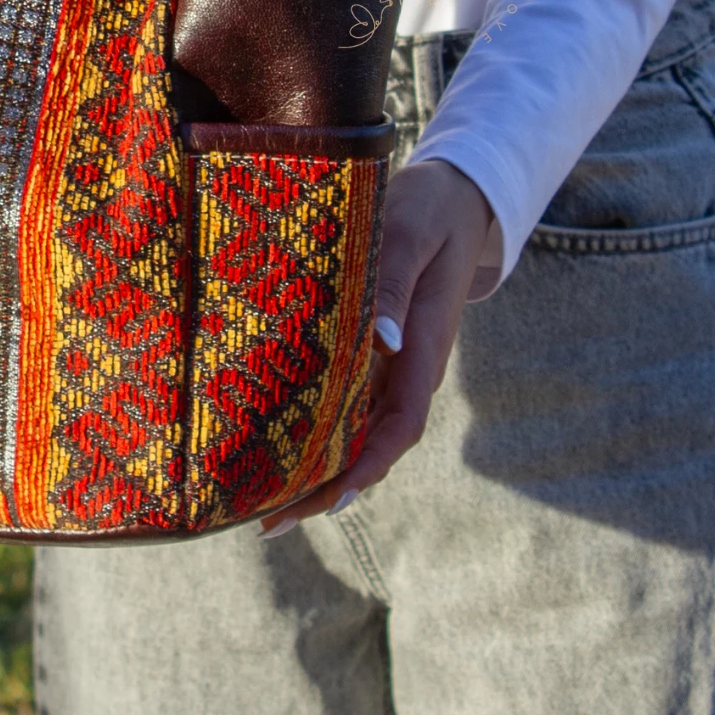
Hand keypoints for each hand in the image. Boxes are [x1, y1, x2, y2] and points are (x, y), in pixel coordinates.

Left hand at [259, 158, 494, 534]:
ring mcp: (394, 361)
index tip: (325, 501)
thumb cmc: (428, 209)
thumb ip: (395, 282)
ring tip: (262, 497)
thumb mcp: (410, 234)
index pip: (398, 427)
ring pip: (357, 427)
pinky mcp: (377, 347)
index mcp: (424, 350)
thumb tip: (382, 342)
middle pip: (371, 443)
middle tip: (268, 520)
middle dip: (325, 485)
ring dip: (317, 464)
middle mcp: (410, 367)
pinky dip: (318, 425)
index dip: (363, 468)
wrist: (452, 194)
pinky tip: (279, 438)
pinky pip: (349, 398)